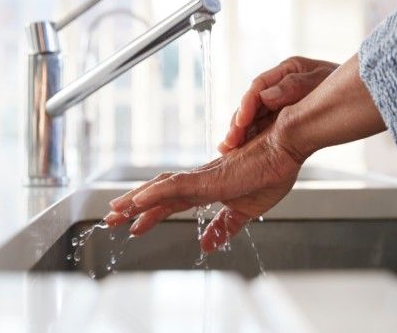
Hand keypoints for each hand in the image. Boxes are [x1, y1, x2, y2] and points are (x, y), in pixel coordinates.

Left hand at [105, 118, 302, 252]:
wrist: (285, 151)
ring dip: (134, 201)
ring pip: (158, 189)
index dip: (151, 214)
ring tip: (114, 213)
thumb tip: (206, 245)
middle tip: (111, 218)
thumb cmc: (271, 173)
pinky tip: (135, 203)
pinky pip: (174, 186)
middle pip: (157, 194)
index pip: (171, 202)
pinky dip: (152, 195)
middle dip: (132, 207)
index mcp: (207, 187)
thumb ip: (223, 227)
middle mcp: (199, 180)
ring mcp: (201, 178)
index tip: (133, 225)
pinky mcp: (208, 178)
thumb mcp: (244, 212)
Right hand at [219, 57, 337, 154]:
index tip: (241, 121)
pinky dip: (249, 138)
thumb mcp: (323, 80)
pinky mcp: (283, 118)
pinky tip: (237, 151)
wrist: (365, 94)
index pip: (259, 86)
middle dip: (238, 123)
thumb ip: (294, 86)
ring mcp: (280, 102)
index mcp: (287, 70)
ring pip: (253, 117)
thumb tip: (265, 97)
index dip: (247, 104)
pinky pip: (262, 127)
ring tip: (227, 150)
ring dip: (239, 133)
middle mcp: (279, 86)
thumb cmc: (347, 82)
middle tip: (230, 143)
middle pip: (251, 104)